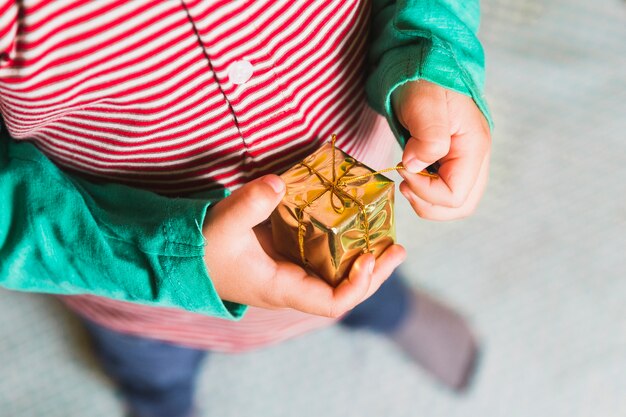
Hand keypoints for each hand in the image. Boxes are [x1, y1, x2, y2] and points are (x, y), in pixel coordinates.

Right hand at [202, 175, 405, 317]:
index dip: (357, 285)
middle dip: (374, 273)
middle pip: (344, 291)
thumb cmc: (202, 247)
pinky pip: (323, 258)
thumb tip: (278, 185)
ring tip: (385, 235)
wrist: (183, 255)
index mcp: (281, 288)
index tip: (370, 257)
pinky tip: (352, 225)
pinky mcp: (286, 257)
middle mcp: (292, 286)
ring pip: (337, 275)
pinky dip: (341, 244)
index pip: (331, 303)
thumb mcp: (223, 223)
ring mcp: (291, 273)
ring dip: (362, 258)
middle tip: (398, 248)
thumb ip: (249, 204)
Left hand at [392, 80, 490, 219]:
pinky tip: (412, 174)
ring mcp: (465, 160)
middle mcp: (475, 158)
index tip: (402, 169)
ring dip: (427, 201)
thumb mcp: (424, 103)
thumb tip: (416, 166)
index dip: (426, 191)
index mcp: (474, 147)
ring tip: (407, 180)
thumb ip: (428, 137)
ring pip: (455, 203)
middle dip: (428, 204)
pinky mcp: (452, 160)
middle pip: (461, 206)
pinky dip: (427, 192)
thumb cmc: (424, 79)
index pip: (456, 195)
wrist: (422, 61)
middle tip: (404, 183)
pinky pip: (446, 190)